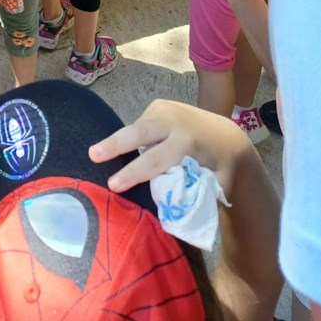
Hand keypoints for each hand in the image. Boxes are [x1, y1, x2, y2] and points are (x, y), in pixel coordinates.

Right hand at [89, 97, 248, 196]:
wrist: (227, 135)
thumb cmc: (221, 167)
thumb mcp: (216, 185)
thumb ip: (195, 196)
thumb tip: (169, 214)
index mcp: (188, 141)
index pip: (155, 160)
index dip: (133, 173)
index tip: (113, 185)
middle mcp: (174, 120)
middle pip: (139, 132)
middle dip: (114, 144)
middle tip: (92, 155)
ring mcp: (165, 109)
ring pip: (137, 128)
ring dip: (118, 143)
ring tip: (100, 155)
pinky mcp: (158, 105)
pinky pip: (140, 124)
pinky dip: (133, 138)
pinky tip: (131, 148)